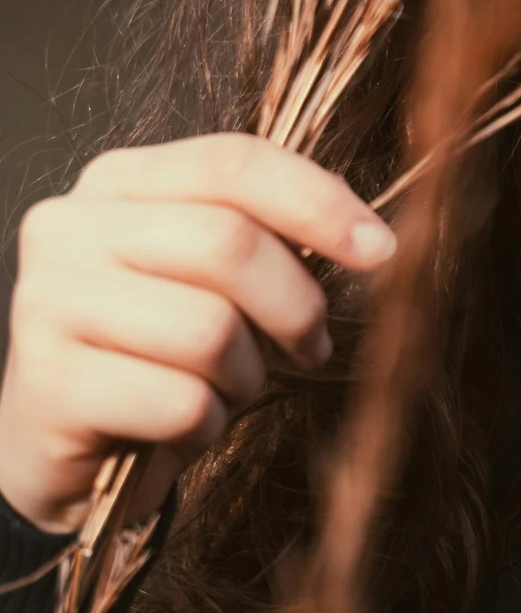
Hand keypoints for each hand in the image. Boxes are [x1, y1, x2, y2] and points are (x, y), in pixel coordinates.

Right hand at [0, 135, 395, 534]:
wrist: (66, 451)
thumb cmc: (157, 353)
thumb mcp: (208, 279)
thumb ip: (264, 236)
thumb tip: (372, 239)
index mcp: (118, 180)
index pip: (232, 161)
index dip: (317, 201)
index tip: (380, 250)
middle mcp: (70, 227)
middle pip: (228, 243)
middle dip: (294, 304)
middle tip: (310, 345)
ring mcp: (48, 303)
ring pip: (209, 329)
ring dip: (245, 375)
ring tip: (226, 387)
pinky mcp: (49, 385)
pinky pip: (180, 403)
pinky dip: (205, 426)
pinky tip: (182, 427)